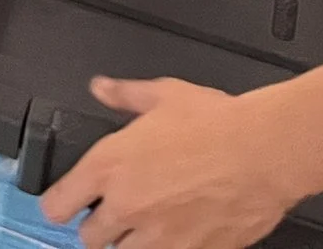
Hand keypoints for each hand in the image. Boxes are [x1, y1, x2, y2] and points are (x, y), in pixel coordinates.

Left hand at [42, 78, 298, 248]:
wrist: (265, 152)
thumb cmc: (217, 123)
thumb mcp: (163, 95)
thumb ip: (125, 95)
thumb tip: (102, 88)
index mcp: (109, 166)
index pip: (57, 205)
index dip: (59, 204)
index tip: (66, 202)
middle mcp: (127, 207)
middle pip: (88, 238)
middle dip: (97, 226)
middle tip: (114, 212)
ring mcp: (160, 236)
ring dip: (130, 242)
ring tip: (146, 226)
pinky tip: (179, 233)